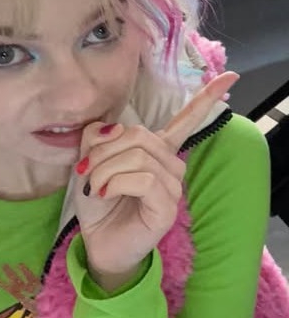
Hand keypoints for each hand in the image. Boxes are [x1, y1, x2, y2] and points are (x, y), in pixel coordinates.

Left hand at [74, 72, 239, 292]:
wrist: (97, 241)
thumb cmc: (98, 201)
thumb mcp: (90, 162)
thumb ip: (97, 138)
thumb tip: (111, 128)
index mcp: (156, 150)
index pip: (186, 120)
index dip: (206, 98)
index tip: (230, 77)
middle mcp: (170, 165)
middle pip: (140, 135)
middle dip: (104, 151)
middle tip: (87, 171)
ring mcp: (172, 186)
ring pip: (140, 156)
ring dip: (105, 169)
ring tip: (94, 185)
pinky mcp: (167, 206)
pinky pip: (144, 178)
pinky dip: (115, 182)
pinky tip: (104, 194)